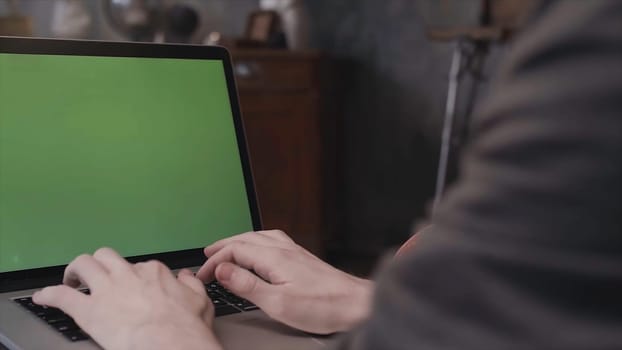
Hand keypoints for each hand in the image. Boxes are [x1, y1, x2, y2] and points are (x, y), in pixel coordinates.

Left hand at [33, 248, 221, 349]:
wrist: (169, 343)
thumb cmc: (185, 327)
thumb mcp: (200, 300)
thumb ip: (190, 284)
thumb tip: (186, 276)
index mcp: (153, 273)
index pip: (140, 265)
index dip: (134, 275)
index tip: (134, 285)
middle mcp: (127, 275)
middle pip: (106, 256)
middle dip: (100, 263)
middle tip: (96, 274)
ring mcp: (106, 290)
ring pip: (83, 264)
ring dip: (74, 270)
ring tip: (71, 278)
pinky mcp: (88, 311)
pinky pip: (61, 296)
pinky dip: (49, 294)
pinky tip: (43, 297)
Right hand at [196, 230, 372, 333]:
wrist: (354, 303)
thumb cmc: (322, 305)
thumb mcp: (277, 302)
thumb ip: (248, 285)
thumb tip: (223, 270)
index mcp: (274, 257)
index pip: (235, 250)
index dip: (215, 261)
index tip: (203, 275)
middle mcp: (284, 249)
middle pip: (245, 239)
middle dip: (223, 246)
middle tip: (207, 255)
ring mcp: (295, 251)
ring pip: (259, 237)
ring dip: (239, 241)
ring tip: (227, 248)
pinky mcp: (302, 257)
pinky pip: (272, 240)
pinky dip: (256, 241)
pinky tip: (260, 248)